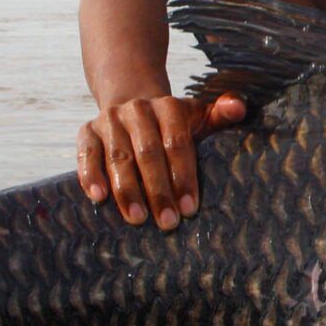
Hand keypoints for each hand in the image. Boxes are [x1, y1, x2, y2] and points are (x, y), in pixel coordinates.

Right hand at [76, 93, 247, 229]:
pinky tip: (98, 197)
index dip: (183, 176)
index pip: (177, 142)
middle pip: (148, 152)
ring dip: (127, 190)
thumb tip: (239, 108)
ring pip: (118, 156)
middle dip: (158, 190)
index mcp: (168, 107)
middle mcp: (137, 110)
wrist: (133, 103)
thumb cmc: (173, 124)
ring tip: (138, 219)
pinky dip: (90, 174)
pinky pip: (86, 153)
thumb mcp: (198, 118)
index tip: (190, 208)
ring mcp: (110, 120)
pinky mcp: (87, 132)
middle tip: (168, 222)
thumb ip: (220, 115)